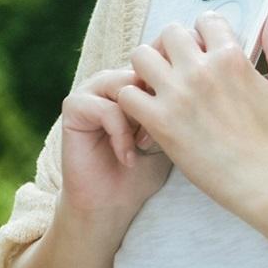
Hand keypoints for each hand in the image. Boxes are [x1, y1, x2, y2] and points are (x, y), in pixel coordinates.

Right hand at [57, 67, 173, 217]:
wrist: (112, 203)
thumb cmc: (144, 170)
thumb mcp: (169, 130)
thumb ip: (175, 103)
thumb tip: (193, 79)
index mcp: (133, 80)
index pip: (160, 64)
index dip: (172, 91)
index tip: (179, 124)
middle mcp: (112, 80)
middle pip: (143, 71)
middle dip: (156, 104)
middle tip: (158, 137)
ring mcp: (91, 90)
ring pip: (126, 86)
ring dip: (139, 117)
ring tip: (144, 144)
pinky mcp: (74, 107)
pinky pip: (106, 107)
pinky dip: (121, 134)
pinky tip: (127, 157)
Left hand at [119, 9, 267, 224]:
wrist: (262, 181)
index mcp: (231, 57)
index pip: (204, 20)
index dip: (203, 34)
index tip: (204, 53)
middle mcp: (202, 69)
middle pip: (168, 33)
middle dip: (172, 46)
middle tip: (177, 68)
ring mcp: (178, 95)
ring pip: (141, 56)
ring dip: (147, 68)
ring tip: (157, 86)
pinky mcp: (161, 122)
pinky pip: (127, 93)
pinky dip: (133, 100)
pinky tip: (148, 113)